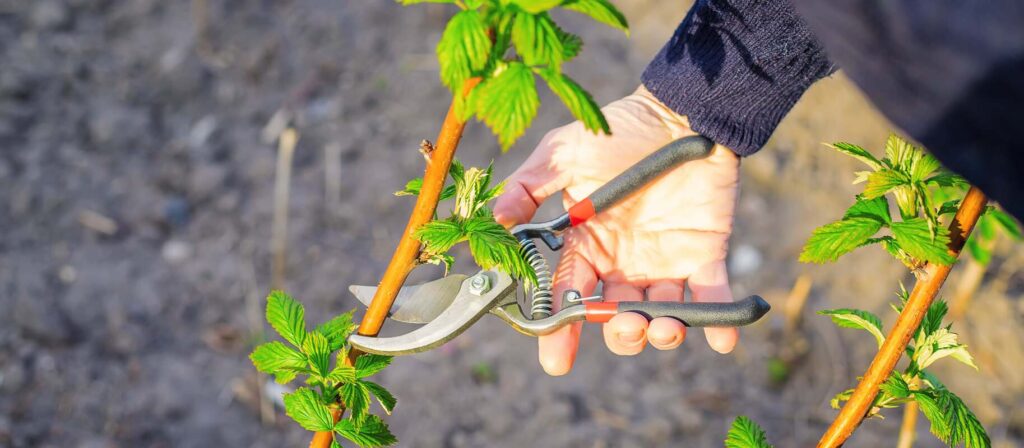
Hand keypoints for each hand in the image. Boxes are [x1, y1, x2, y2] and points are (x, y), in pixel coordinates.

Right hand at [493, 85, 740, 375]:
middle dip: (619, 333)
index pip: (567, 295)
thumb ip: (528, 188)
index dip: (560, 328)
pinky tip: (723, 342)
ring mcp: (665, 262)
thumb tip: (495, 220)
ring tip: (664, 326)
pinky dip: (720, 322)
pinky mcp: (704, 254)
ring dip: (662, 332)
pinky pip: (713, 296)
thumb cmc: (617, 131)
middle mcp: (623, 263)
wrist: (678, 111)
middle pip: (615, 317)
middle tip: (624, 325)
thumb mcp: (563, 154)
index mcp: (587, 245)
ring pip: (660, 315)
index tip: (556, 357)